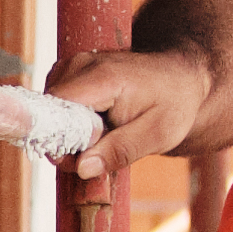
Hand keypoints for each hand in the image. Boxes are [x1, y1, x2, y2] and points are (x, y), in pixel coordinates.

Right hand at [46, 42, 223, 185]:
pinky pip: (57, 101)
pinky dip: (71, 117)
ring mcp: (76, 63)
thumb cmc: (174, 103)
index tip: (80, 159)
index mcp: (103, 78)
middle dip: (66, 139)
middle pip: (49, 110)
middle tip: (99, 151)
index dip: (61, 140)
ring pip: (51, 107)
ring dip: (70, 129)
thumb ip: (119, 151)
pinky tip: (96, 121)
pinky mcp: (73, 69)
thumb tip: (82, 168)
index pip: (55, 110)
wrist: (183, 77)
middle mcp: (83, 64)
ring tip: (103, 133)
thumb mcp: (158, 134)